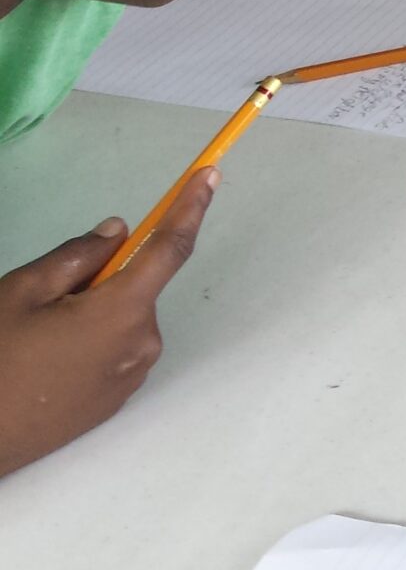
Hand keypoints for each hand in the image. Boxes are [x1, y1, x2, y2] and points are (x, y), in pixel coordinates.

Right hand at [0, 171, 214, 476]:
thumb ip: (78, 256)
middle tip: (44, 303)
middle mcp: (143, 342)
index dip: (192, 207)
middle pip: (133, 289)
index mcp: (124, 310)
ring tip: (37, 342)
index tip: (211, 175)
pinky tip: (47, 364)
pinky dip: (90, 344)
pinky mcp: (118, 400)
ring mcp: (133, 375)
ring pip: (121, 321)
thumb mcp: (23, 292)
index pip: (170, 247)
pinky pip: (114, 352)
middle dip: (99, 282)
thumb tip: (120, 232)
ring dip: (91, 316)